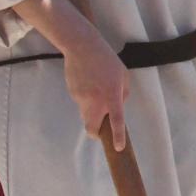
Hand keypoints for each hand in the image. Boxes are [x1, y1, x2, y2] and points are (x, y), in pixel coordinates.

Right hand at [63, 31, 129, 150]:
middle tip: (99, 130)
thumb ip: (122, 94)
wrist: (82, 47)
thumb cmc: (107, 61)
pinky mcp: (72, 93)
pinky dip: (85, 98)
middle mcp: (96, 100)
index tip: (118, 148)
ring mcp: (81, 98)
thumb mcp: (123, 76)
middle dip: (96, 133)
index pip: (116, 120)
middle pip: (92, 128)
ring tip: (96, 89)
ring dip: (92, 110)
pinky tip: (87, 82)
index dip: (117, 136)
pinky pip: (81, 102)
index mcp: (112, 95)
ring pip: (86, 113)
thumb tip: (116, 108)